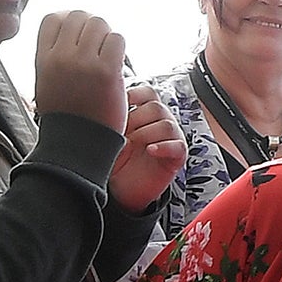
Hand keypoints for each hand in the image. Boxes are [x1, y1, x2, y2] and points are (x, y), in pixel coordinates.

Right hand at [35, 13, 129, 134]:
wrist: (78, 142)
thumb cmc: (65, 115)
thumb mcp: (46, 82)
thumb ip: (53, 56)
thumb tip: (67, 30)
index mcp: (44, 60)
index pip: (54, 18)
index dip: (68, 19)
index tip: (78, 31)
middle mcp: (62, 57)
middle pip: (79, 16)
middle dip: (90, 25)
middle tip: (97, 42)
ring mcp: (84, 63)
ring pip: (100, 24)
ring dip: (106, 35)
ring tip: (107, 53)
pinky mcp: (107, 71)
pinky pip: (117, 39)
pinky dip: (119, 47)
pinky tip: (116, 62)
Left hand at [107, 85, 185, 213]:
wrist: (121, 189)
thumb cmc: (116, 160)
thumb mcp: (111, 135)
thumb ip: (114, 117)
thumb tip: (104, 100)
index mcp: (145, 113)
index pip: (147, 92)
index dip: (135, 95)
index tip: (121, 104)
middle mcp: (160, 122)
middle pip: (156, 107)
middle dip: (137, 119)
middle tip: (123, 134)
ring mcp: (171, 138)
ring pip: (167, 124)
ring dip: (147, 133)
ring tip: (134, 145)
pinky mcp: (177, 156)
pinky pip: (177, 146)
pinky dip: (163, 146)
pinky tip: (150, 150)